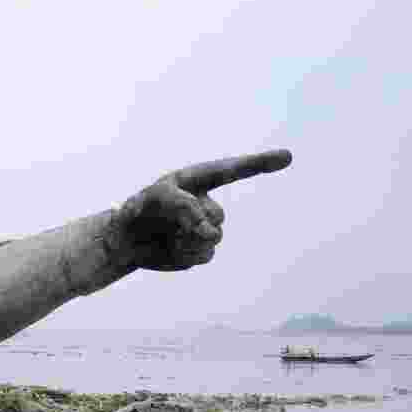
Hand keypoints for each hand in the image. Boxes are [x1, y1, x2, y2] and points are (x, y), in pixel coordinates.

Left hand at [114, 149, 291, 270]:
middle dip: (192, 222)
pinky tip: (171, 249)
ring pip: (214, 236)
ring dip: (188, 240)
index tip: (287, 157)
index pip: (231, 170)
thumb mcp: (156, 199)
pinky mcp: (199, 250)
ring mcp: (204, 227)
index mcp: (195, 181)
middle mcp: (204, 203)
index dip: (259, 163)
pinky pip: (206, 254)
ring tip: (166, 236)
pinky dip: (187, 254)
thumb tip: (212, 233)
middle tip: (166, 224)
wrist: (124, 241)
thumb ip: (188, 209)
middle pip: (217, 215)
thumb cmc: (137, 211)